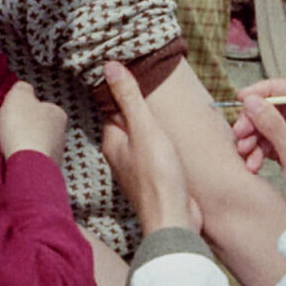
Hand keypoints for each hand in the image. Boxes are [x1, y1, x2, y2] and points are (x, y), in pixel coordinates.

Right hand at [0, 81, 66, 162]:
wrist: (27, 166)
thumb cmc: (24, 128)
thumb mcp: (18, 96)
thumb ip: (22, 88)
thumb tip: (23, 88)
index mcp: (58, 114)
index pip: (41, 107)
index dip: (24, 109)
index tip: (12, 113)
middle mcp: (61, 135)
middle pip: (38, 128)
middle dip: (24, 129)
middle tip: (8, 130)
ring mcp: (55, 155)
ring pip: (35, 146)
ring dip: (23, 147)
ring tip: (7, 147)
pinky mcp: (45, 172)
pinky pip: (30, 163)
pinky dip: (22, 161)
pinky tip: (12, 160)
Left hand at [100, 62, 200, 233]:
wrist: (175, 219)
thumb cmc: (159, 176)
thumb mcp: (145, 129)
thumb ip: (129, 98)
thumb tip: (109, 66)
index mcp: (113, 142)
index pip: (114, 108)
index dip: (123, 91)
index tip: (136, 73)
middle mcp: (122, 156)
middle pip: (129, 123)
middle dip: (139, 108)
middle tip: (154, 86)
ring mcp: (139, 170)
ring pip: (144, 139)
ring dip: (154, 127)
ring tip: (167, 110)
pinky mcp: (156, 180)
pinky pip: (157, 154)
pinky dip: (164, 143)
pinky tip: (176, 139)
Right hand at [231, 79, 285, 215]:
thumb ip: (274, 126)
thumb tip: (253, 101)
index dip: (268, 90)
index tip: (244, 97)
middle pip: (280, 108)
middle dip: (256, 120)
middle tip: (239, 132)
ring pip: (273, 126)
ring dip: (255, 138)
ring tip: (244, 153)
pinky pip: (273, 143)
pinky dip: (260, 151)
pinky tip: (252, 164)